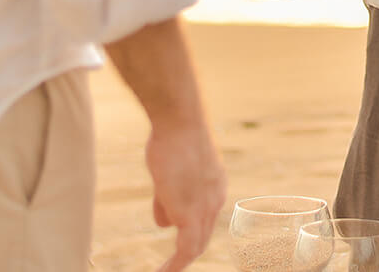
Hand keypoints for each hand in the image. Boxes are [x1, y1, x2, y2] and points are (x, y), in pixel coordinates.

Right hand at [143, 118, 226, 271]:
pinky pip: (185, 251)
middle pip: (203, 238)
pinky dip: (174, 266)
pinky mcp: (190, 214)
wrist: (180, 121)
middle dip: (186, 256)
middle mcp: (215, 201)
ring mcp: (205, 208)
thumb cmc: (172, 138)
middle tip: (170, 269)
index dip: (191, 237)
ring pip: (195, 247)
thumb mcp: (169, 173)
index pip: (204, 221)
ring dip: (178, 264)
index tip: (179, 249)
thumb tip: (163, 223)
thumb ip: (167, 199)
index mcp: (214, 189)